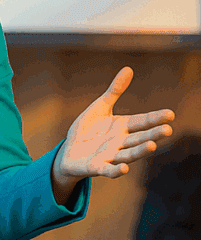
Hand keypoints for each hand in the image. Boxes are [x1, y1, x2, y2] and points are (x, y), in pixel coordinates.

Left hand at [56, 67, 173, 181]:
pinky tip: (124, 168)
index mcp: (123, 127)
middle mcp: (121, 143)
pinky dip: (116, 170)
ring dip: (140, 151)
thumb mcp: (100, 107)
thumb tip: (128, 69)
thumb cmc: (88, 129)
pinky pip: (108, 170)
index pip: (142, 122)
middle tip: (167, 130)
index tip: (170, 114)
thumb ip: (115, 91)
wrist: (69, 152)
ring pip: (128, 154)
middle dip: (153, 135)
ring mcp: (110, 156)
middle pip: (139, 138)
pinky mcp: (97, 168)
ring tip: (152, 146)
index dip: (155, 118)